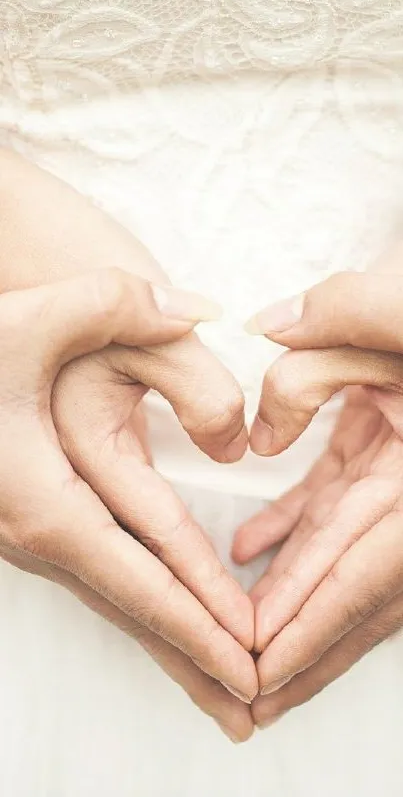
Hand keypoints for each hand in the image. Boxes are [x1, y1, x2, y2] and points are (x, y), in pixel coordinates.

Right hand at [0, 151, 255, 740]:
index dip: (203, 618)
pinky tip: (171, 621)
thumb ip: (120, 305)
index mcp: (44, 499)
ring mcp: (33, 536)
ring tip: (222, 682)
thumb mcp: (38, 316)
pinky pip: (104, 580)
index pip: (142, 577)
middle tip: (252, 704)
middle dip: (196, 658)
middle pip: (132, 611)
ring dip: (174, 642)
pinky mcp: (37, 524)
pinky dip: (146, 609)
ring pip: (117, 602)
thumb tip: (200, 315)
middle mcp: (37, 534)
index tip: (252, 656)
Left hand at [234, 271, 402, 727]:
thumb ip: (315, 357)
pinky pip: (338, 514)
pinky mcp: (384, 464)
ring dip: (299, 607)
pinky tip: (250, 548)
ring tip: (244, 645)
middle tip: (248, 695)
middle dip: (305, 648)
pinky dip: (295, 536)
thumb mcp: (390, 314)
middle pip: (360, 593)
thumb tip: (257, 436)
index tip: (260, 664)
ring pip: (348, 563)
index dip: (311, 623)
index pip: (364, 569)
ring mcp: (402, 485)